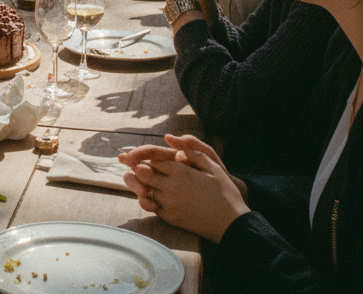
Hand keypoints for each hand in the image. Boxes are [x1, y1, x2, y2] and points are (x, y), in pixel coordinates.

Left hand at [120, 134, 248, 241]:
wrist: (232, 225)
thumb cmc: (225, 193)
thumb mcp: (213, 166)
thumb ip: (191, 150)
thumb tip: (170, 138)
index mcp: (181, 172)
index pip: (153, 159)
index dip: (142, 155)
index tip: (134, 153)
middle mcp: (172, 187)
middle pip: (144, 173)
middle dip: (138, 168)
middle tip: (130, 164)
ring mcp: (170, 204)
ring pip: (147, 189)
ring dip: (143, 184)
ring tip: (138, 178)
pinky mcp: (171, 218)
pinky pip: (153, 206)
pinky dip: (150, 199)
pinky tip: (152, 195)